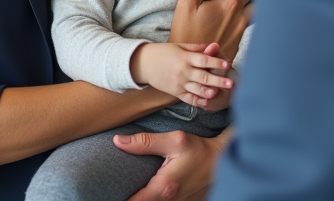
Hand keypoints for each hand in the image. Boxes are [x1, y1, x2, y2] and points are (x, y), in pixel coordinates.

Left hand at [114, 128, 230, 200]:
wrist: (225, 161)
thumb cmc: (200, 149)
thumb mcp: (174, 140)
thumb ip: (145, 142)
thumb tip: (117, 141)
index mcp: (163, 188)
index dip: (118, 198)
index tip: (108, 190)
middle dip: (128, 198)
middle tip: (116, 189)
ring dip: (142, 199)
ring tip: (130, 190)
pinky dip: (153, 200)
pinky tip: (147, 191)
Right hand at [130, 42, 232, 107]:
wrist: (144, 64)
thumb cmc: (163, 52)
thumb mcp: (179, 46)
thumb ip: (197, 48)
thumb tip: (214, 46)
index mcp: (185, 58)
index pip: (203, 60)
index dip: (216, 62)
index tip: (227, 64)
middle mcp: (183, 71)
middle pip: (203, 77)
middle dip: (218, 80)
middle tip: (231, 83)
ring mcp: (179, 83)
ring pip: (197, 90)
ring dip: (210, 92)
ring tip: (220, 93)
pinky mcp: (175, 92)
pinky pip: (189, 98)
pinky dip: (198, 101)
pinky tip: (208, 102)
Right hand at [169, 0, 257, 60]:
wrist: (192, 67)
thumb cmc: (186, 34)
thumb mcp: (186, 5)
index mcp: (230, 5)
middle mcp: (241, 18)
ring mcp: (242, 32)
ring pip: (255, 12)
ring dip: (250, 4)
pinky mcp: (239, 44)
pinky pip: (248, 26)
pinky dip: (245, 18)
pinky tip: (233, 18)